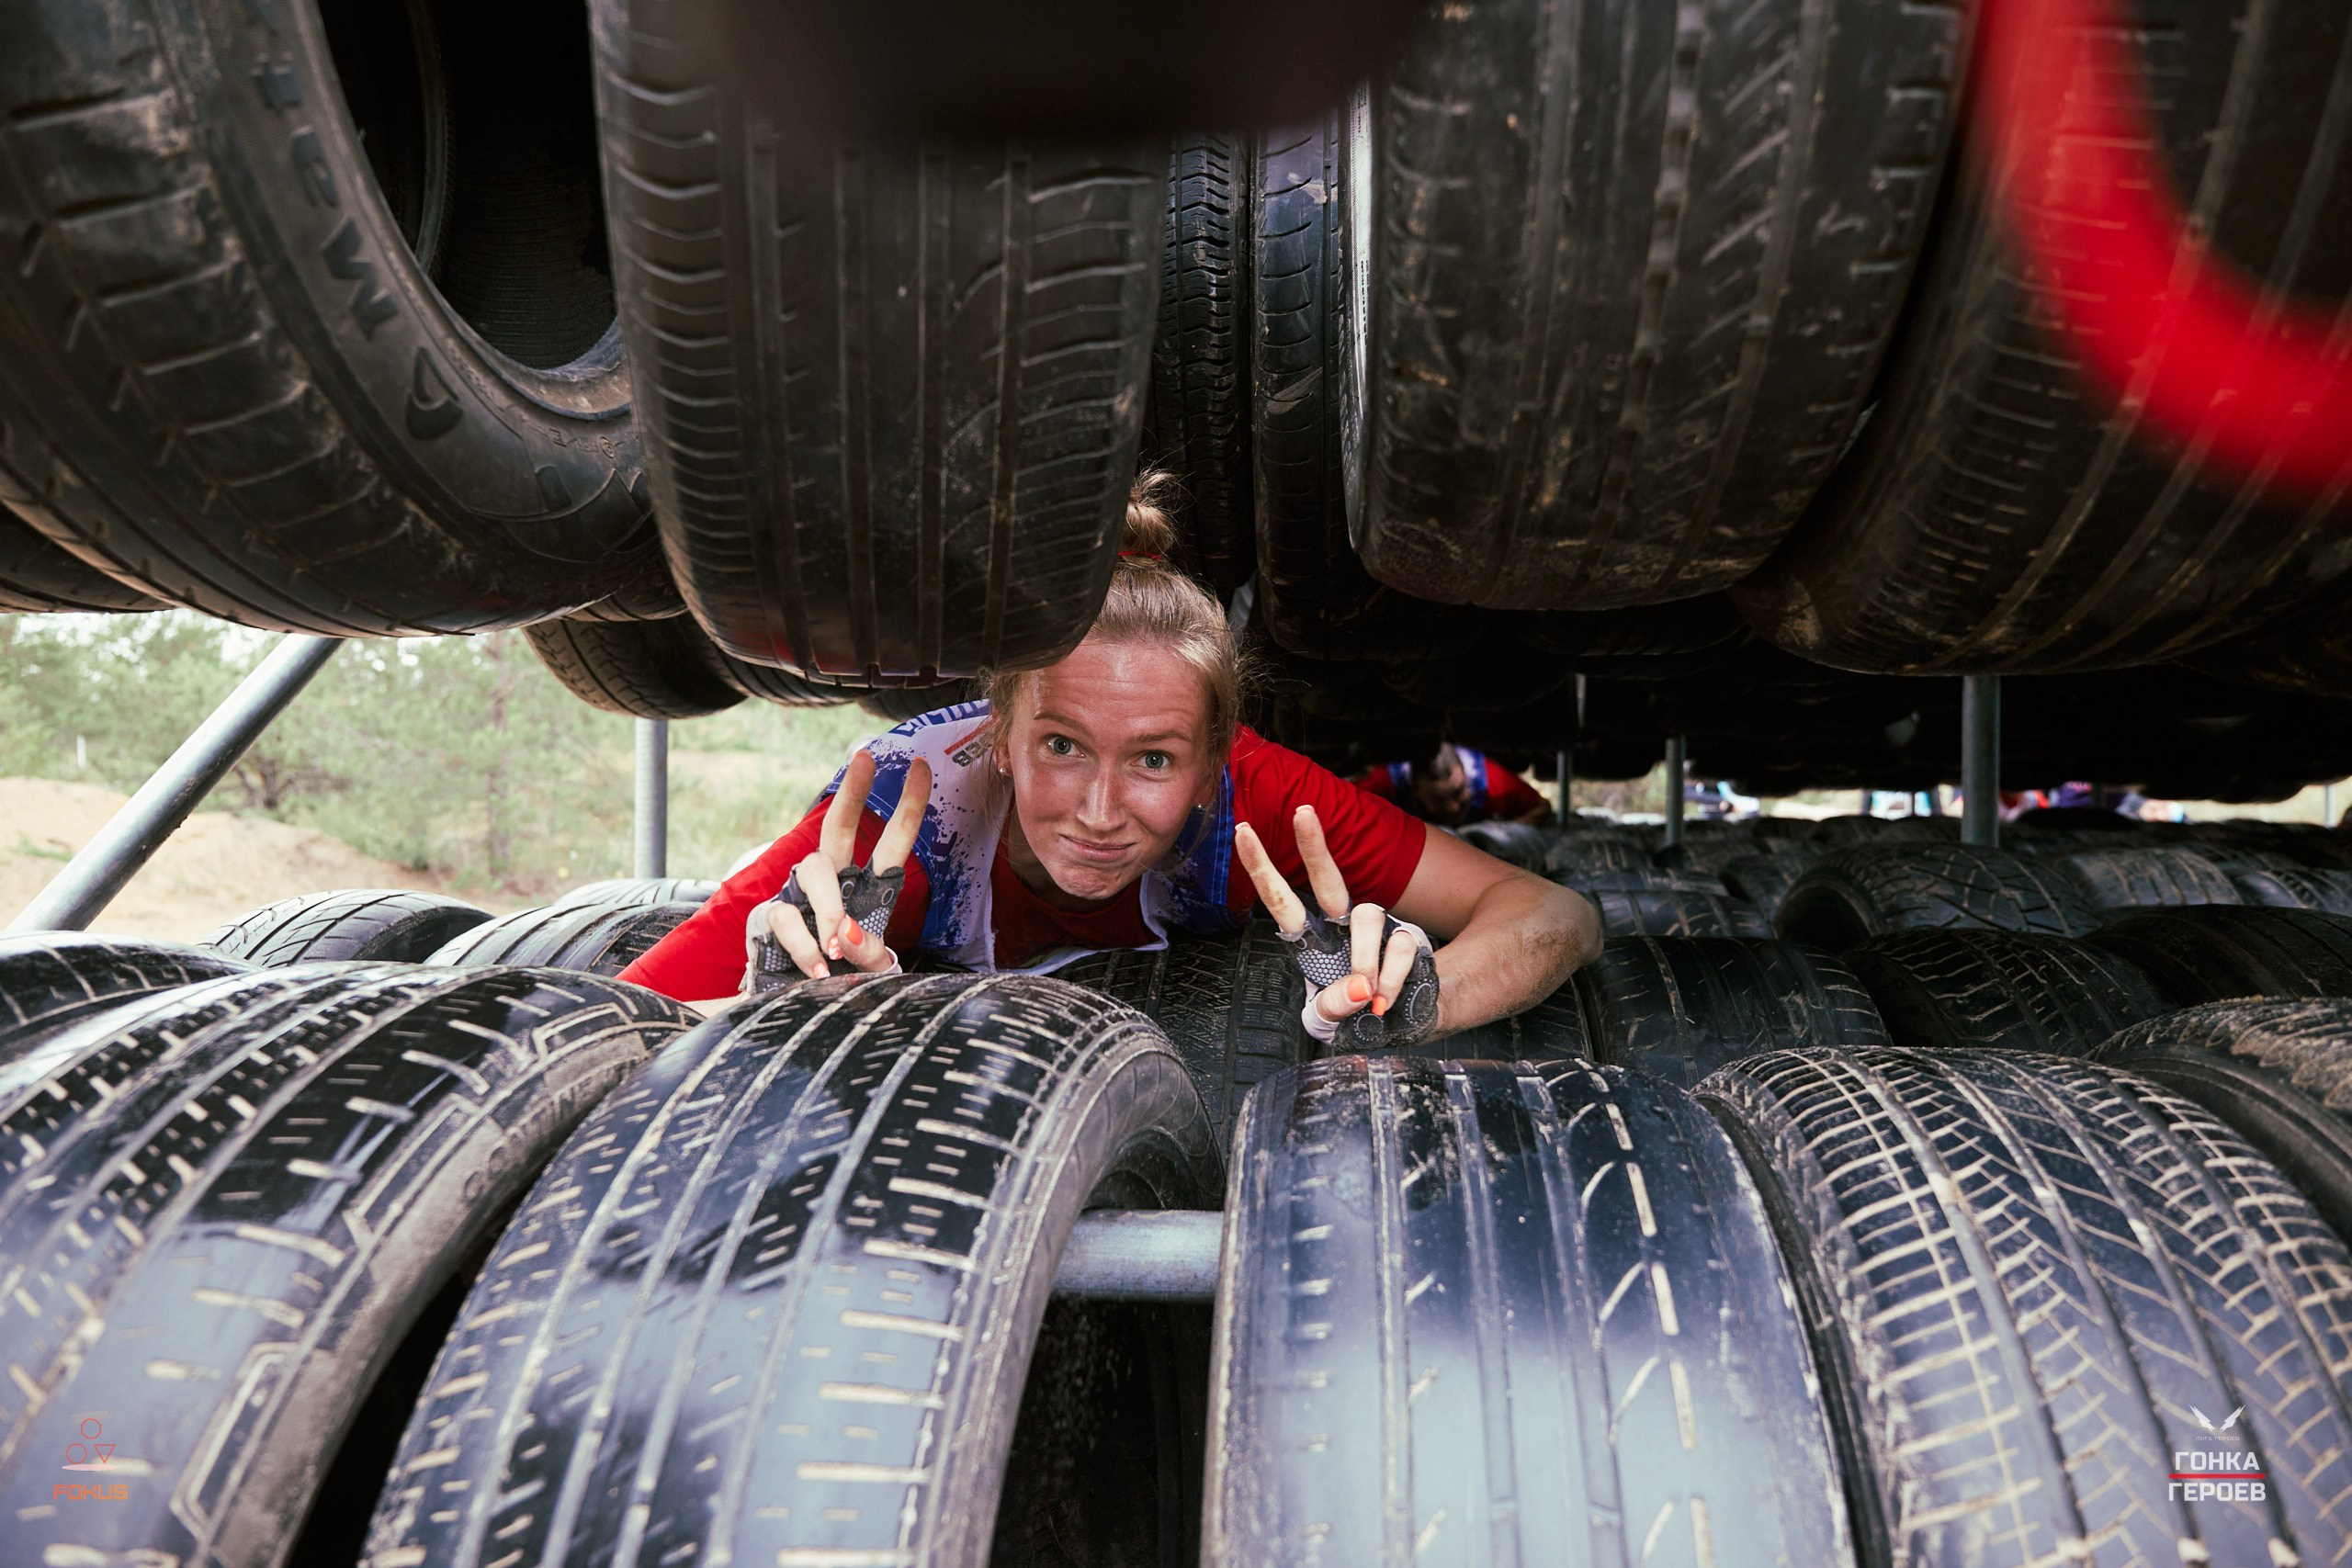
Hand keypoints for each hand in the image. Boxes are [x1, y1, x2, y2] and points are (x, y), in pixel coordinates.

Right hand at [744, 750, 930, 990]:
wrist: (796, 1011)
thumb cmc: (842, 983)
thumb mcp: (869, 970)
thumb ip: (869, 953)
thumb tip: (850, 934)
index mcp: (866, 890)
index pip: (892, 843)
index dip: (909, 806)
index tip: (923, 765)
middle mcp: (832, 883)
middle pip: (838, 828)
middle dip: (854, 792)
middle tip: (866, 759)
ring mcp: (798, 895)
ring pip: (815, 870)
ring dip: (831, 908)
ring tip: (838, 949)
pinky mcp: (769, 915)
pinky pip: (788, 914)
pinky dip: (806, 944)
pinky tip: (818, 968)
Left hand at [1234, 804, 1439, 1048]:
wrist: (1399, 1025)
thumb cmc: (1355, 1016)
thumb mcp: (1330, 1020)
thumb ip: (1334, 1007)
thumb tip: (1359, 987)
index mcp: (1312, 941)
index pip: (1282, 901)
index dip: (1262, 869)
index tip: (1242, 832)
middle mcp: (1342, 926)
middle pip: (1327, 879)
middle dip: (1313, 844)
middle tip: (1301, 811)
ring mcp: (1377, 927)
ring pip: (1368, 918)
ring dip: (1366, 958)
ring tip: (1368, 995)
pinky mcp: (1407, 935)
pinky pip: (1402, 944)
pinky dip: (1394, 978)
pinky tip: (1388, 998)